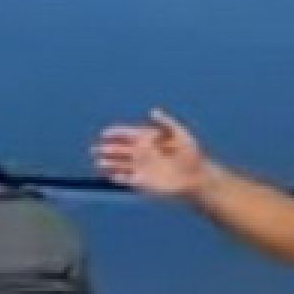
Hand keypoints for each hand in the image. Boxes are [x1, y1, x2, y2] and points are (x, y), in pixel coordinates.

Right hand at [94, 109, 211, 198]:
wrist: (196, 177)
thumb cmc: (191, 154)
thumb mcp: (180, 133)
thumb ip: (166, 122)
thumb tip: (153, 111)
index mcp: (148, 139)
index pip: (127, 134)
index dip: (115, 133)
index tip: (105, 134)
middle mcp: (142, 153)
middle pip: (120, 150)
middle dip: (108, 149)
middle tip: (96, 149)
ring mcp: (141, 167)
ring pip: (120, 164)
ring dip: (109, 164)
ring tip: (99, 162)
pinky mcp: (143, 182)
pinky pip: (126, 179)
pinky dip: (118, 178)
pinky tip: (111, 176)